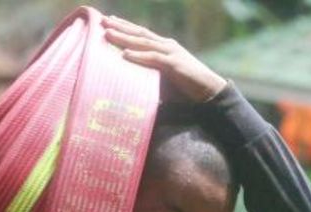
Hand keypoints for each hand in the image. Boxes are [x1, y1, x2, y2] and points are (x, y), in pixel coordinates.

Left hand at [103, 15, 226, 102]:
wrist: (208, 92)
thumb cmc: (182, 88)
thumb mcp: (160, 78)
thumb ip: (145, 74)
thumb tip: (124, 81)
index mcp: (162, 47)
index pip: (140, 34)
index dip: (125, 26)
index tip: (108, 21)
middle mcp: (166, 46)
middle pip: (139, 34)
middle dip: (120, 26)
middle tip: (102, 21)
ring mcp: (171, 53)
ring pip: (144, 43)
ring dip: (125, 38)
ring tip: (108, 34)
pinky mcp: (175, 65)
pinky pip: (154, 58)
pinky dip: (139, 56)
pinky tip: (125, 54)